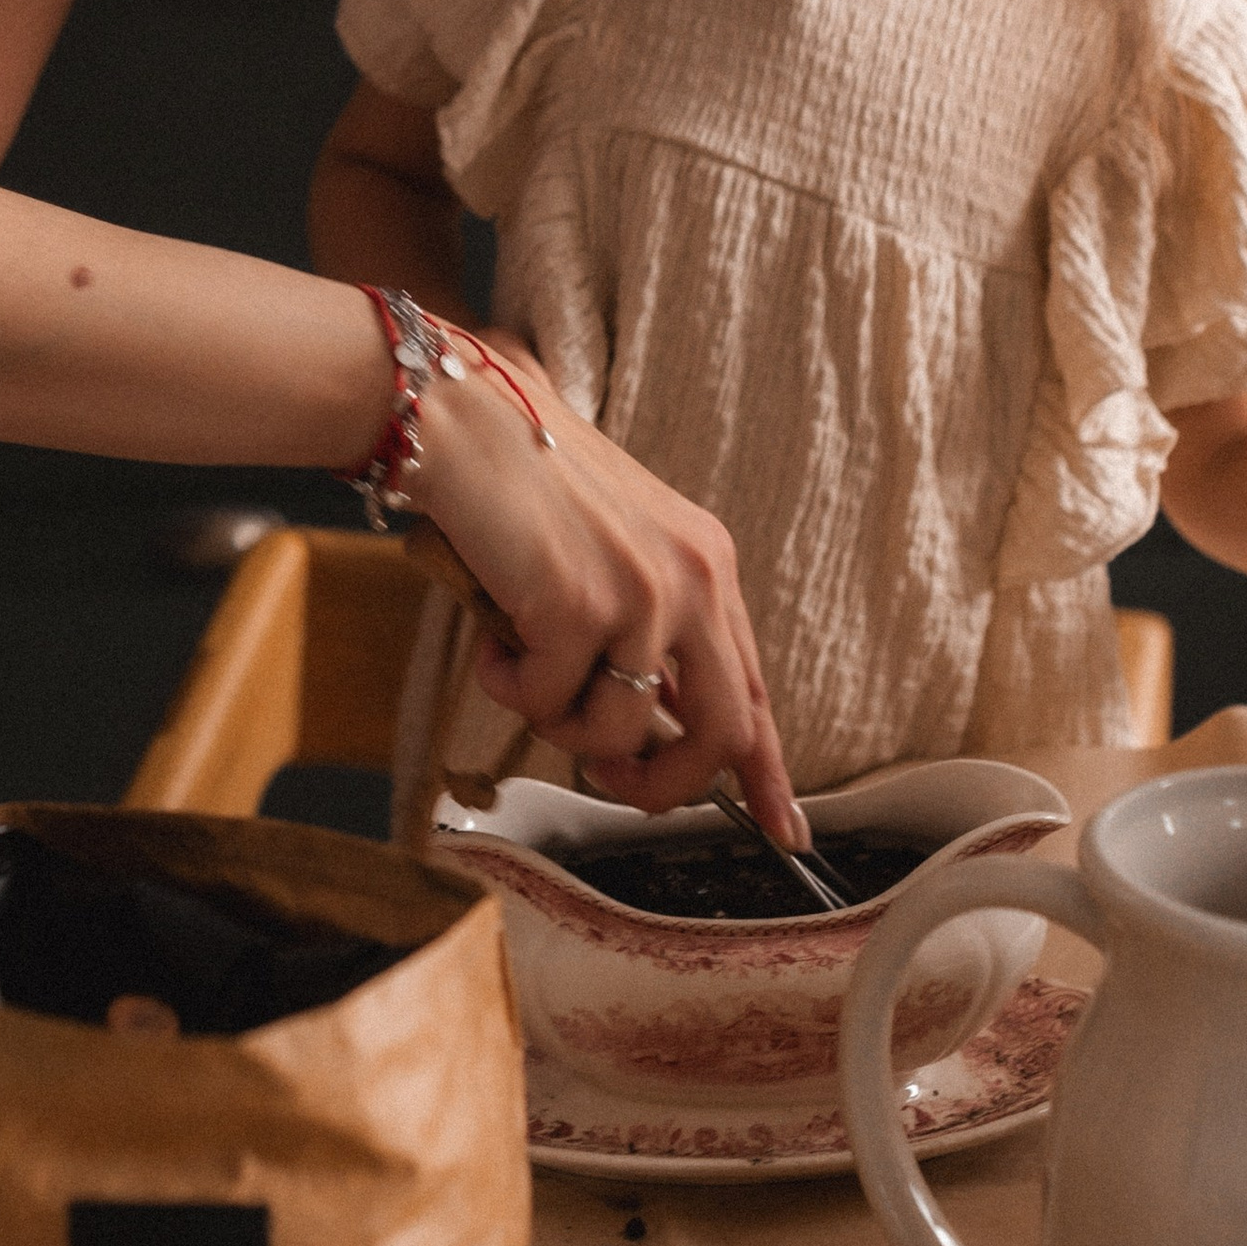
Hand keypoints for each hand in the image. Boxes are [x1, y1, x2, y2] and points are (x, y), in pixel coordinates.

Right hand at [410, 364, 804, 846]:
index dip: (768, 771)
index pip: (754, 689)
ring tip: (523, 664)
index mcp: (708, 563)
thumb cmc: (524, 482)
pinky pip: (545, 703)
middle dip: (662, 785)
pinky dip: (508, 687)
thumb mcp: (618, 548)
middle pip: (719, 735)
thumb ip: (650, 624)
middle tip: (611, 782)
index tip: (784, 826)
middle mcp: (693, 578)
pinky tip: (493, 638)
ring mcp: (640, 594)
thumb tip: (655, 725)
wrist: (461, 419)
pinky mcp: (577, 606)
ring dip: (557, 722)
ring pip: (616, 732)